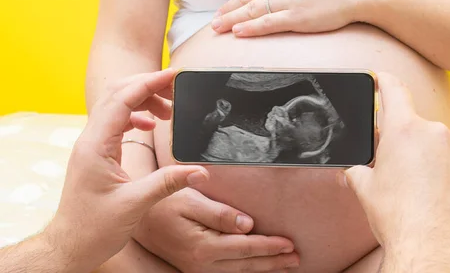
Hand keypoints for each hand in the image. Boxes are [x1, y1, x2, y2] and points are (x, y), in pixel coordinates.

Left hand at [43, 69, 208, 271]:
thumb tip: (201, 171)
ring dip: (142, 100)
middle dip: (147, 85)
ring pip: (116, 105)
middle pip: (116, 94)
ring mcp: (91, 145)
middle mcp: (90, 139)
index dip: (148, 83)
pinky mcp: (96, 153)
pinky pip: (115, 121)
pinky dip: (135, 115)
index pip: (122, 99)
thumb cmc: (94, 228)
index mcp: (96, 145)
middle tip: (176, 87)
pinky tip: (150, 125)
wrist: (70, 245)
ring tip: (169, 110)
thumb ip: (168, 183)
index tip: (174, 75)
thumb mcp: (135, 205)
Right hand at [135, 188, 299, 272]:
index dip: (270, 246)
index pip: (246, 247)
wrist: (136, 217)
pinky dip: (246, 272)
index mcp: (203, 246)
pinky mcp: (195, 267)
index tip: (290, 244)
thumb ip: (220, 214)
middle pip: (246, 265)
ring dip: (264, 269)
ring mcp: (197, 269)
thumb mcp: (191, 200)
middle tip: (297, 259)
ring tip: (286, 265)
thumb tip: (248, 224)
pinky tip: (258, 268)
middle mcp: (202, 264)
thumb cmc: (164, 202)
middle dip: (273, 262)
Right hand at [341, 73, 449, 270]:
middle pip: (412, 124)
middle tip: (389, 164)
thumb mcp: (366, 189)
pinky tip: (430, 197)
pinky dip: (440, 173)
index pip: (393, 90)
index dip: (383, 80)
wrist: (435, 250)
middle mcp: (434, 133)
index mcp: (404, 130)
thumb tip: (354, 171)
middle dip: (400, 139)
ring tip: (412, 189)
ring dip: (422, 158)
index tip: (379, 77)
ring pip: (433, 145)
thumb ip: (358, 170)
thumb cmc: (399, 219)